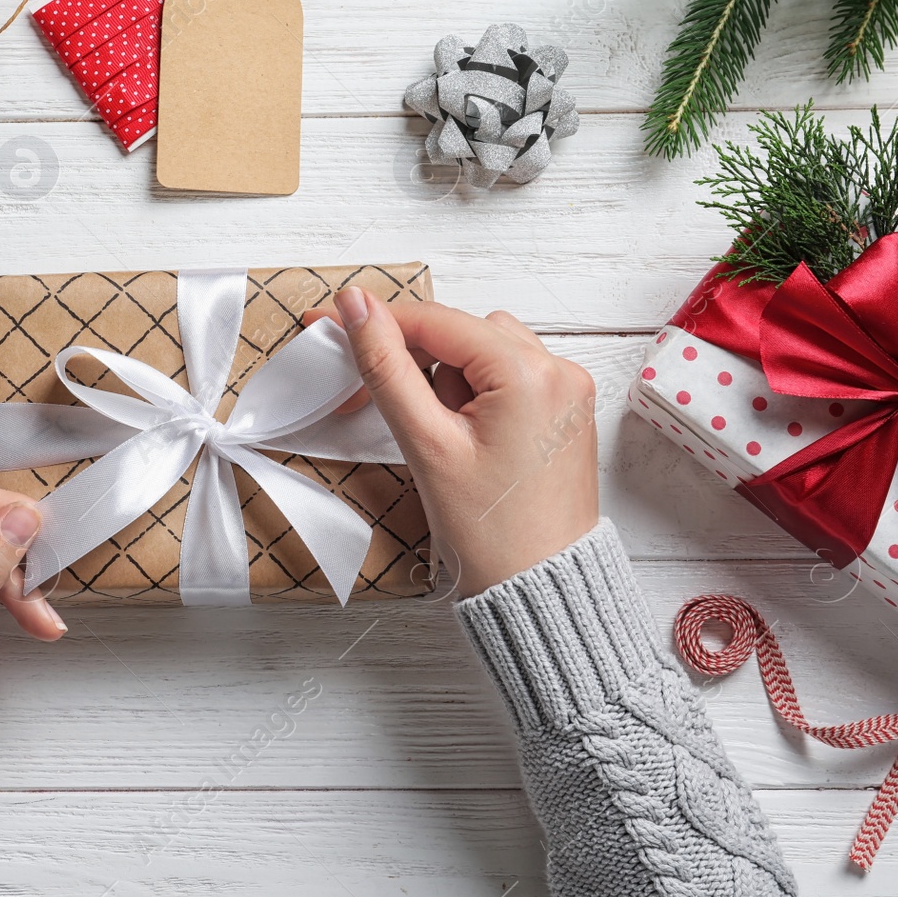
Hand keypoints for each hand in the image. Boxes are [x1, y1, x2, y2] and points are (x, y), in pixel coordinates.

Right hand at [312, 289, 598, 596]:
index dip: (377, 323)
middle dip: (414, 362)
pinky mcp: (564, 412)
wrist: (540, 590)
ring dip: (446, 380)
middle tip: (369, 400)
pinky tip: (463, 438)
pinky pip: (509, 377)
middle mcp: (560, 370)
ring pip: (483, 353)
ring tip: (439, 436)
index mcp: (530, 373)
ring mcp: (568, 391)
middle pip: (460, 332)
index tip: (329, 323)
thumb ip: (387, 367)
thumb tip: (356, 306)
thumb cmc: (492, 534)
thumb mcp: (426, 444)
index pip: (436, 321)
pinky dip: (475, 395)